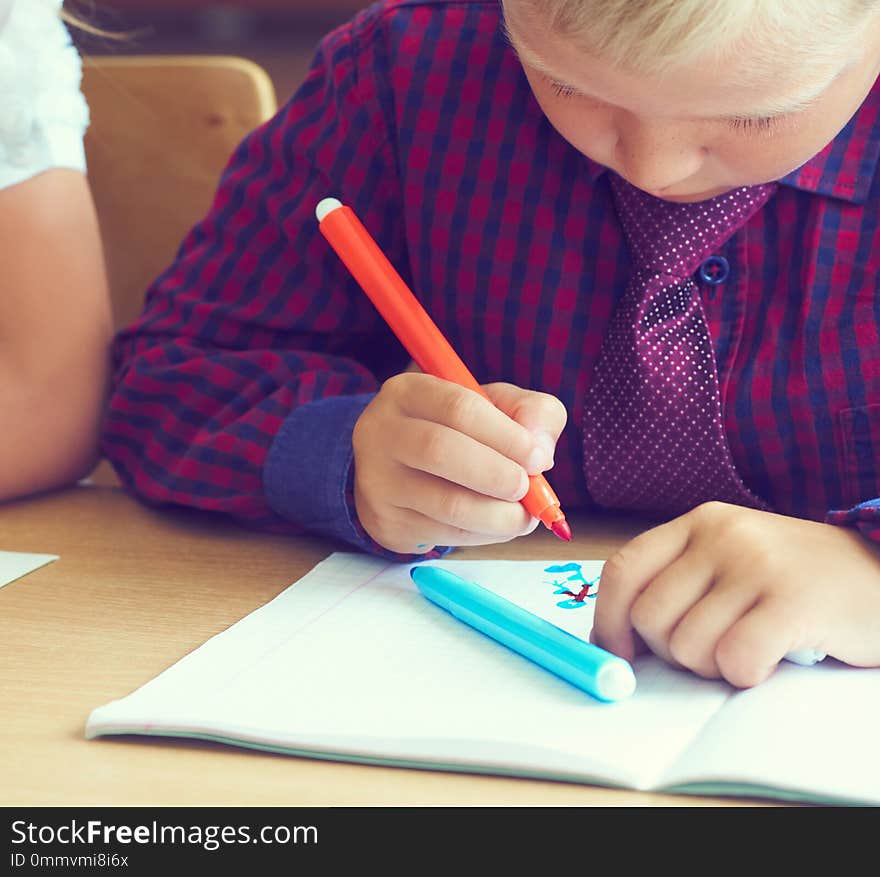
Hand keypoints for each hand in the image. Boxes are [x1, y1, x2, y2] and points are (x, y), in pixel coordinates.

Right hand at [352, 372, 566, 552]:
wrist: (403, 471)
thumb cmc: (460, 432)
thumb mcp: (496, 407)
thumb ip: (531, 413)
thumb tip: (541, 451)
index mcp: (409, 392)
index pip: (459, 407)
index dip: (506, 435)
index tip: (537, 458)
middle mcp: (381, 432)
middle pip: (440, 451)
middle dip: (497, 475)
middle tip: (525, 488)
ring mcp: (378, 480)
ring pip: (447, 504)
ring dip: (498, 515)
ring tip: (523, 515)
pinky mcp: (387, 522)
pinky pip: (445, 534)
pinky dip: (484, 535)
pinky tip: (497, 525)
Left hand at [591, 502, 879, 687]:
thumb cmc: (795, 579)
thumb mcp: (731, 560)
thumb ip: (678, 584)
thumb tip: (616, 638)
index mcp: (698, 523)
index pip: (624, 569)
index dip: (608, 619)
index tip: (617, 654)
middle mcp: (723, 535)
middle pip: (650, 617)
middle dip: (672, 652)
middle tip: (714, 649)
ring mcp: (758, 564)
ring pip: (688, 645)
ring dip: (713, 667)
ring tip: (749, 647)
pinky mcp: (793, 601)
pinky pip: (735, 658)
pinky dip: (745, 674)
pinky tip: (768, 660)